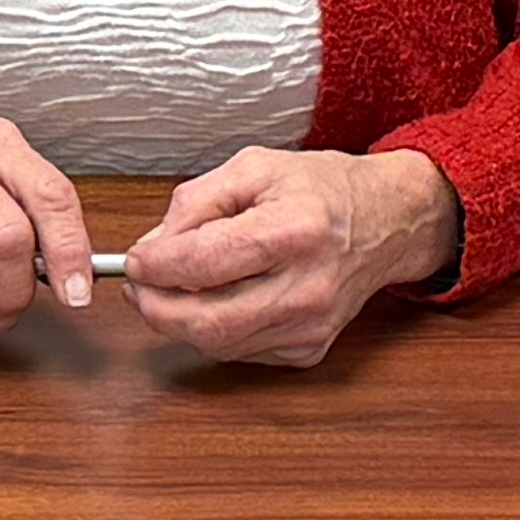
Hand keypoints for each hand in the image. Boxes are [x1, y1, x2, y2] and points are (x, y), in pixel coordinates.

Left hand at [124, 146, 459, 367]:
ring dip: (180, 322)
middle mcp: (307, 286)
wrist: (385, 221)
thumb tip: (153, 247)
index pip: (204, 262)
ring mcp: (311, 325)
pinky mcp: (310, 349)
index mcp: (294, 229)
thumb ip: (196, 202)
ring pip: (218, 345)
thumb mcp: (254, 167)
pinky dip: (215, 331)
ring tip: (169, 290)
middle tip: (138, 287)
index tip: (134, 260)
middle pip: (207, 321)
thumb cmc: (321, 188)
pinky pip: (241, 352)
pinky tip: (216, 301)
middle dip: (156, 307)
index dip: (155, 266)